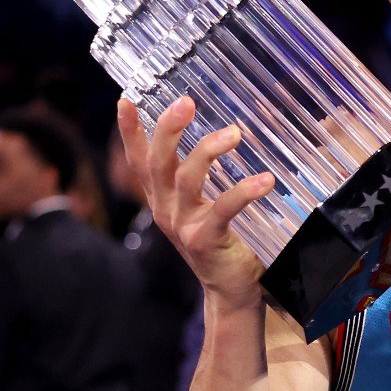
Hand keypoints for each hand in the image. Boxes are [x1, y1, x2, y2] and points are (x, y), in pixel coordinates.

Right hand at [116, 96, 276, 307]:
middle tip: (186, 102)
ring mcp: (183, 226)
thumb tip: (226, 133)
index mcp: (162, 199)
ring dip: (208, 151)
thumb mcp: (202, 207)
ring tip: (234, 133)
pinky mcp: (205, 240)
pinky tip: (265, 180)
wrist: (231, 290)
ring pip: (186, 180)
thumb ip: (202, 179)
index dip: (129, 132)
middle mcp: (165, 210)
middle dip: (168, 129)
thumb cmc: (221, 241)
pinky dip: (244, 192)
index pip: (139, 160)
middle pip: (158, 163)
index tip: (125, 100)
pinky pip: (224, 209)